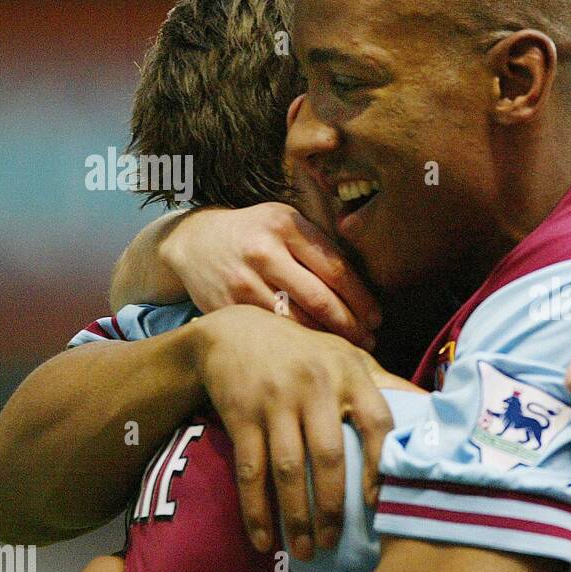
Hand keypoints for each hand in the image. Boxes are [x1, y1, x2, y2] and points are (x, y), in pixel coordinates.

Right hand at [161, 203, 381, 348]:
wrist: (193, 241)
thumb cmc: (254, 233)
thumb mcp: (285, 221)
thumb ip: (318, 244)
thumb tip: (364, 285)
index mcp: (286, 225)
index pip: (336, 268)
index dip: (362, 299)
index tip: (377, 318)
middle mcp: (264, 251)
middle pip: (320, 298)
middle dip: (351, 325)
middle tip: (370, 340)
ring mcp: (243, 281)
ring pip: (297, 320)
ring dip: (328, 339)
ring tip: (350, 348)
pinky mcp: (228, 306)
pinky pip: (272, 331)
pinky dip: (297, 343)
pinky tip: (315, 350)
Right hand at [190, 304, 396, 556]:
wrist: (235, 333)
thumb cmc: (306, 355)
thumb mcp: (346, 358)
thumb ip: (384, 385)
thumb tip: (434, 407)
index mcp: (350, 374)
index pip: (377, 422)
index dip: (381, 465)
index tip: (380, 505)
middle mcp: (315, 385)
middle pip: (329, 455)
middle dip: (332, 506)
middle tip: (334, 543)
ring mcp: (276, 399)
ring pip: (289, 469)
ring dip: (296, 517)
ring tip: (304, 552)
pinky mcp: (242, 414)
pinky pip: (251, 471)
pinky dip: (257, 510)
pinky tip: (264, 540)